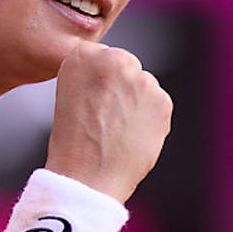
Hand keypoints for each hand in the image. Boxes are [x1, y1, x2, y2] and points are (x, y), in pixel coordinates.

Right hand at [45, 41, 172, 202]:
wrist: (87, 176)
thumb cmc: (73, 140)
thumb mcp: (69, 92)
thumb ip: (93, 73)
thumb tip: (119, 73)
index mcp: (83, 55)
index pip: (102, 57)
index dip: (98, 83)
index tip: (91, 100)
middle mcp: (115, 60)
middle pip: (126, 66)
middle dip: (121, 87)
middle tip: (106, 116)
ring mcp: (141, 79)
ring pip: (144, 85)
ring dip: (136, 101)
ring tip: (117, 129)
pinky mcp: (162, 100)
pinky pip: (159, 103)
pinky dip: (150, 118)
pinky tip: (131, 134)